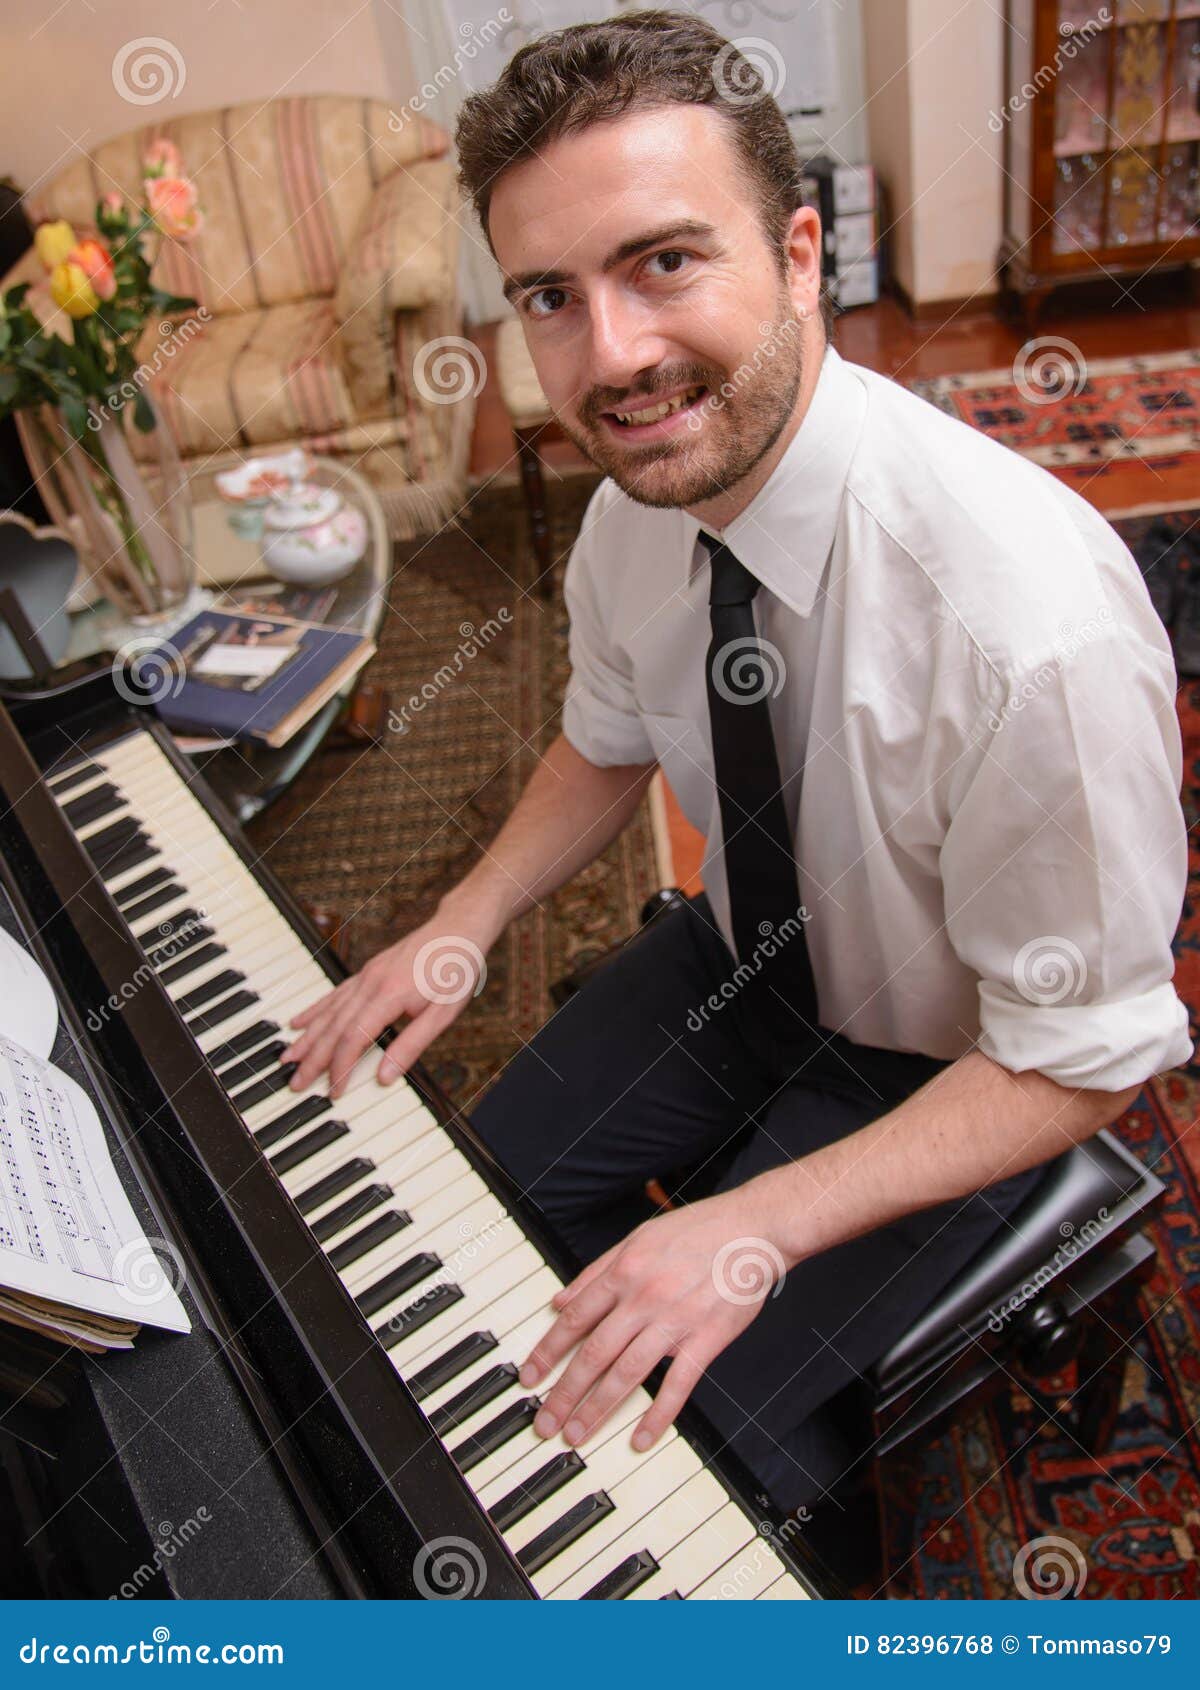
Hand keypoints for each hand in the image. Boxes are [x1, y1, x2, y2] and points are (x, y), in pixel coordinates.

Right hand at [283, 908, 490, 1097]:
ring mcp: (366, 975)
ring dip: (307, 1037)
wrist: (459, 927)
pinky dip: (315, 1010)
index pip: (354, 1038)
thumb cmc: (455, 970)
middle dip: (312, 1058)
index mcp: (389, 995)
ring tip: (287, 1058)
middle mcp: (371, 984)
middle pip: (334, 1027)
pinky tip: (299, 1021)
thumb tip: (384, 1077)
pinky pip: (335, 994)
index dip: (341, 1067)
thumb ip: (411, 1046)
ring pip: (329, 1011)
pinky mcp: (368, 971)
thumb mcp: (443, 1014)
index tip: (333, 1091)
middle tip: (295, 1083)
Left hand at [518, 1189, 788, 1454]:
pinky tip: (641, 1438)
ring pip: (626, 1373)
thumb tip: (560, 1301)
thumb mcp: (638, 1238)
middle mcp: (643, 1298)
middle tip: (545, 1422)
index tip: (530, 1377)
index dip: (548, 1352)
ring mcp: (675, 1321)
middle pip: (594, 1353)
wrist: (752, 1230)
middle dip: (564, 1393)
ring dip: (597, 1408)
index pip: (574, 1319)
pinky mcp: (706, 1339)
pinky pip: (678, 1384)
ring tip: (577, 1434)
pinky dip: (658, 1414)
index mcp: (624, 1271)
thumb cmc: (696, 1231)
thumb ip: (596, 1271)